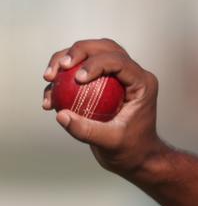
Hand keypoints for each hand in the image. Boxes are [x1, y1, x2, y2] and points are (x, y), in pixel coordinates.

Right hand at [42, 38, 169, 175]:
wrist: (134, 157)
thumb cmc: (130, 150)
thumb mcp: (111, 143)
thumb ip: (87, 130)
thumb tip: (61, 115)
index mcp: (142, 83)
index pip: (119, 61)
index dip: (96, 63)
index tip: (76, 78)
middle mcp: (131, 75)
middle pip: (103, 48)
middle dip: (77, 52)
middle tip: (57, 69)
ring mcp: (117, 77)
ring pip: (90, 54)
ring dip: (65, 60)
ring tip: (48, 78)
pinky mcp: (103, 83)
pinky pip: (80, 72)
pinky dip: (62, 81)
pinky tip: (48, 100)